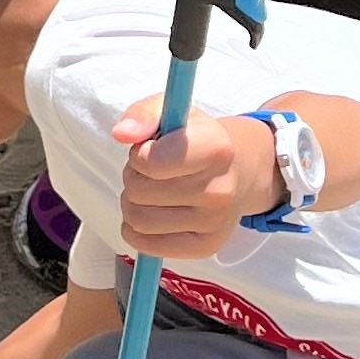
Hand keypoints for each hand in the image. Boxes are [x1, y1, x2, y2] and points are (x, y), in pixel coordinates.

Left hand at [112, 95, 275, 260]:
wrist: (238, 170)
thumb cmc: (197, 139)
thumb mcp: (174, 112)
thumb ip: (144, 114)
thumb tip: (121, 133)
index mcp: (216, 149)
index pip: (151, 163)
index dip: (139, 154)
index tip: (150, 148)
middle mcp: (220, 190)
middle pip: (139, 190)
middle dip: (135, 176)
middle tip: (152, 170)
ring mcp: (215, 223)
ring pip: (138, 219)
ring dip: (133, 202)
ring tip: (153, 189)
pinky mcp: (206, 247)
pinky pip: (146, 244)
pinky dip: (135, 230)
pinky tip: (151, 212)